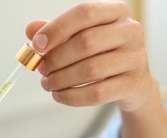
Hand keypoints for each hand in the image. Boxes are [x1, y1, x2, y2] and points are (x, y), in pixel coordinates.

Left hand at [25, 1, 157, 111]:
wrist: (133, 82)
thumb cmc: (104, 55)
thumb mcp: (82, 38)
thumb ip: (58, 32)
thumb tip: (31, 30)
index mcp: (117, 12)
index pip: (85, 13)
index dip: (57, 28)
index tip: (37, 44)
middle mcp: (131, 31)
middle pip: (86, 42)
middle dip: (57, 58)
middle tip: (42, 69)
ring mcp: (135, 58)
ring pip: (91, 70)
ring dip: (62, 79)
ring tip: (48, 84)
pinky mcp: (132, 84)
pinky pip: (97, 93)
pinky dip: (73, 97)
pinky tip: (60, 96)